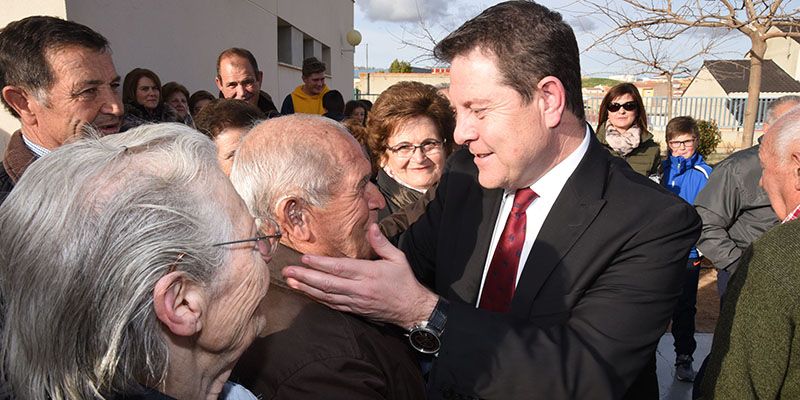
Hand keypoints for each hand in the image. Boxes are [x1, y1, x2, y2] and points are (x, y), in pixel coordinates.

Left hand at [283, 223, 438, 328]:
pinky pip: (332, 305)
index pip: (341, 268)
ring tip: (291, 282)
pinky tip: (306, 293)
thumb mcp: (398, 258)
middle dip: (305, 277)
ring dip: (307, 289)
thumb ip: (382, 243)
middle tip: (288, 271)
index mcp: (369, 274)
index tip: (305, 259)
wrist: (411, 309)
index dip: (321, 264)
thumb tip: (372, 227)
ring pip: (326, 296)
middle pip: (328, 283)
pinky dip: (317, 299)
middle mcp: (360, 289)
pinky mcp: (354, 310)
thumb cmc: (404, 282)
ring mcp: (355, 301)